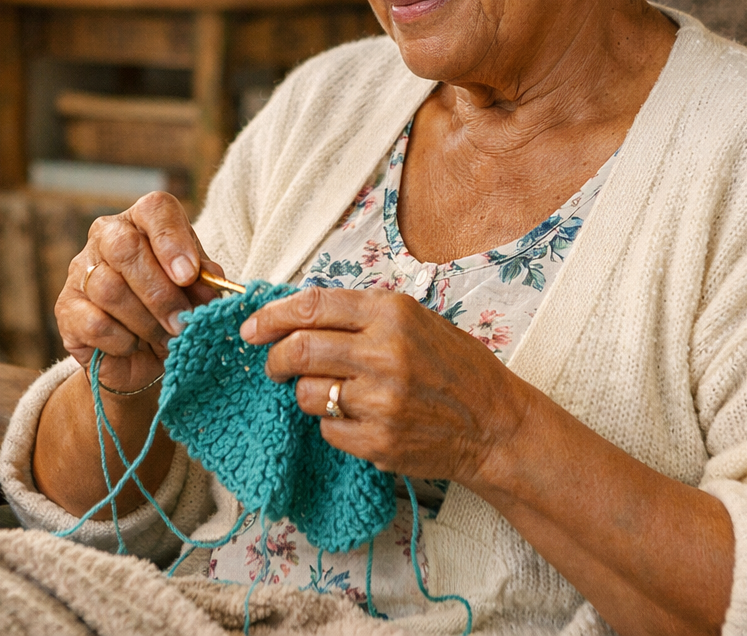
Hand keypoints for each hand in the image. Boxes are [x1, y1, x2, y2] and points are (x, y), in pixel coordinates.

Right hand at [55, 192, 224, 392]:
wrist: (141, 356)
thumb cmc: (170, 309)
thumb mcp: (195, 291)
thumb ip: (204, 281)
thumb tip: (210, 282)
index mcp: (142, 222)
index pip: (154, 210)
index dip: (172, 240)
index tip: (189, 275)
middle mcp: (106, 237)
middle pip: (125, 248)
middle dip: (161, 292)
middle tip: (182, 319)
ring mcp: (80, 271)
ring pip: (110, 289)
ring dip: (146, 321)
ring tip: (166, 337)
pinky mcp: (66, 309)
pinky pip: (95, 323)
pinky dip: (122, 341)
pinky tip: (134, 345)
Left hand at [242, 286, 529, 483]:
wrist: (495, 424)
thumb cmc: (454, 367)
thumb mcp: (415, 320)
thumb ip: (360, 315)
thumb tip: (296, 313)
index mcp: (391, 313)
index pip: (310, 306)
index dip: (271, 316)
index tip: (251, 327)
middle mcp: (384, 352)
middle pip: (297, 350)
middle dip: (274, 358)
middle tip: (273, 365)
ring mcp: (381, 400)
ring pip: (307, 393)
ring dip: (308, 393)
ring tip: (335, 393)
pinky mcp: (378, 440)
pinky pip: (327, 429)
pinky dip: (333, 424)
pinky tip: (360, 419)